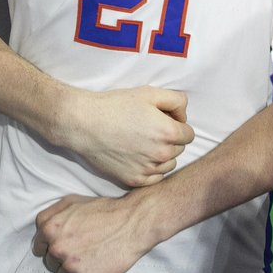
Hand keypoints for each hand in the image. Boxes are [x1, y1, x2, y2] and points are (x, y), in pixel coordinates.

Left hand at [33, 190, 158, 272]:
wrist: (132, 223)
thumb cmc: (104, 210)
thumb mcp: (73, 200)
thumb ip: (52, 213)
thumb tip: (41, 229)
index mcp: (49, 228)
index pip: (39, 247)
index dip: (51, 247)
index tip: (64, 248)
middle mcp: (56, 247)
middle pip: (50, 263)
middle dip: (63, 260)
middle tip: (81, 253)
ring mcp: (69, 264)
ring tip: (89, 262)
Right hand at [48, 85, 193, 187]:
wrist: (84, 124)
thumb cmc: (115, 106)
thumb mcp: (149, 93)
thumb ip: (176, 100)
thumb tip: (183, 116)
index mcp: (168, 133)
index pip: (188, 134)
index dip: (177, 124)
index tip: (163, 119)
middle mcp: (161, 155)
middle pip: (179, 149)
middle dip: (170, 139)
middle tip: (149, 128)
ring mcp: (148, 170)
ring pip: (169, 164)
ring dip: (162, 155)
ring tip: (143, 142)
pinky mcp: (134, 180)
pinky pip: (155, 178)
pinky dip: (151, 168)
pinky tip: (138, 155)